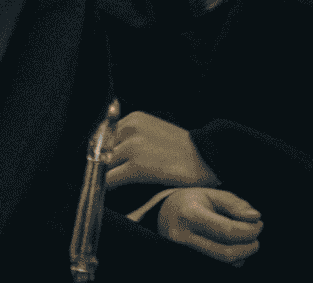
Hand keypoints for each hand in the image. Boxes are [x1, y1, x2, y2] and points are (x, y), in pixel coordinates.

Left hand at [105, 111, 220, 188]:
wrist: (211, 159)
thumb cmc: (185, 151)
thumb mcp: (155, 132)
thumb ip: (132, 138)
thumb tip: (108, 153)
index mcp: (133, 119)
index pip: (104, 137)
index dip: (102, 153)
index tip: (101, 164)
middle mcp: (130, 128)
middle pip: (102, 151)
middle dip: (102, 165)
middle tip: (103, 177)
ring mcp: (132, 147)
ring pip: (104, 165)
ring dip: (105, 176)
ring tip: (108, 186)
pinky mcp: (137, 166)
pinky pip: (110, 179)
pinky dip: (108, 186)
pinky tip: (110, 192)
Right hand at [156, 187, 262, 264]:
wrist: (163, 215)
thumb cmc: (190, 203)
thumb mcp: (210, 194)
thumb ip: (235, 204)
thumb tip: (255, 218)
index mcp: (189, 215)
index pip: (228, 231)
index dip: (250, 230)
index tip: (258, 224)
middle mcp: (183, 237)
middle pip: (227, 253)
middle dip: (249, 247)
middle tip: (255, 236)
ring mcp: (183, 254)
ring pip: (224, 264)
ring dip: (242, 255)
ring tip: (243, 241)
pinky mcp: (188, 262)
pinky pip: (218, 268)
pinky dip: (232, 261)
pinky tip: (232, 248)